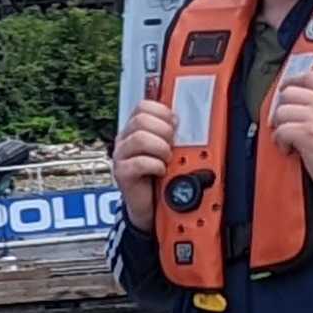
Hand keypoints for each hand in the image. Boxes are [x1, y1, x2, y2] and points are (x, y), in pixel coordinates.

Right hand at [113, 95, 177, 228]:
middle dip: (164, 131)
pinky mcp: (121, 173)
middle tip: (172, 146)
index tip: (175, 125)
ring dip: (160, 148)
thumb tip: (192, 121)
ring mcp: (121, 156)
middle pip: (141, 120)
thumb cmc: (162, 176)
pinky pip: (139, 162)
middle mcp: (125, 139)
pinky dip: (155, 166)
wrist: (151, 206)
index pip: (143, 107)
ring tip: (167, 159)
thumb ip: (173, 135)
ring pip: (140, 138)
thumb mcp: (170, 151)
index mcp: (136, 129)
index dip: (163, 113)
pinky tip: (161, 171)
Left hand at [269, 67, 312, 199]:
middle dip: (282, 109)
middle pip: (289, 92)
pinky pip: (281, 130)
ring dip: (279, 128)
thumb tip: (298, 100)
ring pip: (281, 111)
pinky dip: (280, 142)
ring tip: (289, 140)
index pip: (311, 76)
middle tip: (287, 124)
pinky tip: (290, 150)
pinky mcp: (307, 135)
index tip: (286, 93)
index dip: (293, 82)